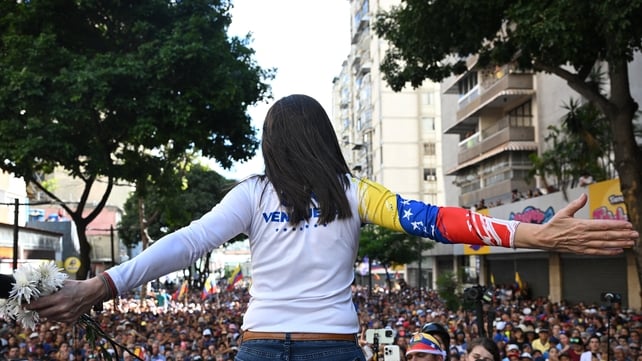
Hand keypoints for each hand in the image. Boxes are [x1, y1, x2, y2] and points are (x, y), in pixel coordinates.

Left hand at [25, 277, 105, 322]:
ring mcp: (66, 315)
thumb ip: (50, 288)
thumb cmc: (77, 286)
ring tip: (48, 307)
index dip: (29, 306)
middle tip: (33, 307)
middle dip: (36, 310)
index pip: (39, 304)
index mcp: (59, 298)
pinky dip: (54, 316)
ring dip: (46, 313)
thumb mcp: (62, 284)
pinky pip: (56, 320)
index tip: (23, 305)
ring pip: (48, 318)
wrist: (92, 292)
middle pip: (41, 314)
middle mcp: (62, 309)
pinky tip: (58, 309)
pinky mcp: (70, 320)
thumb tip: (36, 291)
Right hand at [515, 193, 637, 254]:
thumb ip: (576, 204)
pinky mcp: (581, 251)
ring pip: (605, 245)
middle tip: (634, 234)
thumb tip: (584, 195)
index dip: (617, 225)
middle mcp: (584, 236)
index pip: (603, 225)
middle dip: (623, 235)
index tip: (628, 224)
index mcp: (581, 225)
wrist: (544, 239)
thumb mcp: (563, 212)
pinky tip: (617, 251)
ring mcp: (583, 244)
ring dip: (619, 244)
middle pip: (607, 236)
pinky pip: (597, 252)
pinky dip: (608, 252)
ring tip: (630, 243)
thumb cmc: (553, 225)